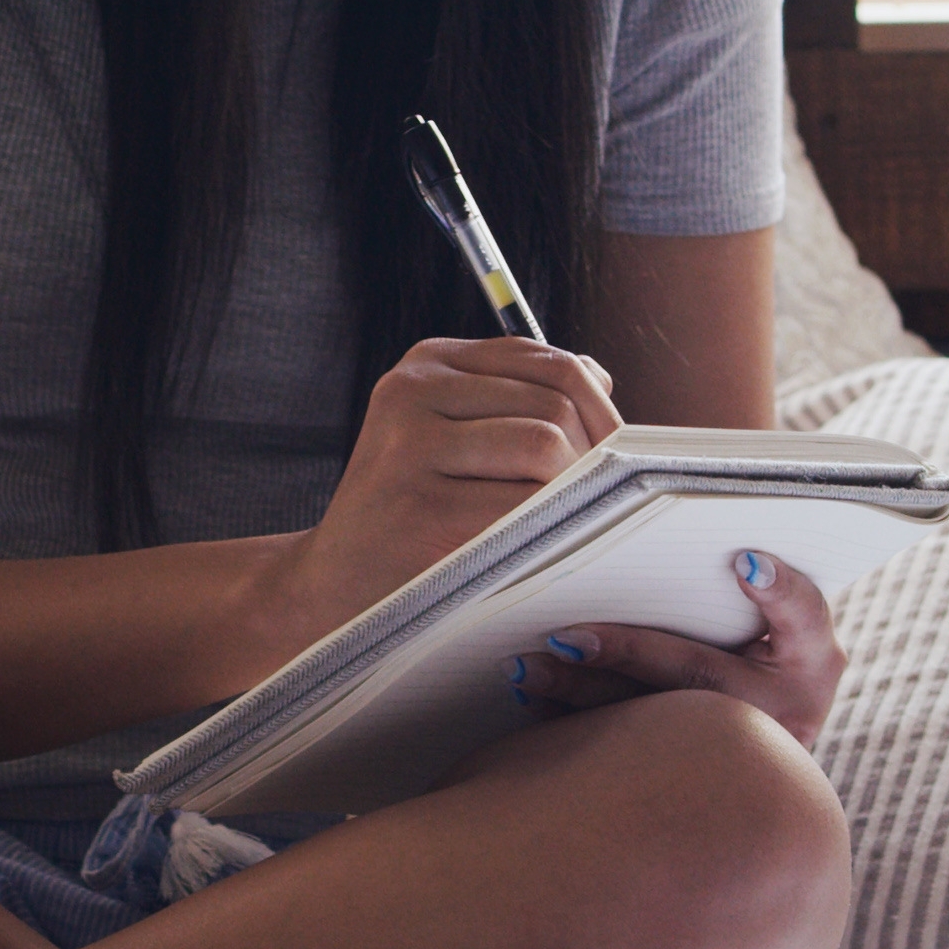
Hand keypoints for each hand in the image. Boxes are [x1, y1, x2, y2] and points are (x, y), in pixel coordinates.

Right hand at [246, 334, 621, 663]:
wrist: (332, 587)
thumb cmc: (412, 517)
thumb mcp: (455, 439)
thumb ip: (520, 401)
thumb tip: (600, 377)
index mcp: (428, 363)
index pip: (549, 361)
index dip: (599, 409)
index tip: (615, 455)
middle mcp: (413, 388)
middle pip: (555, 400)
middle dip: (595, 453)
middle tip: (598, 500)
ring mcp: (409, 442)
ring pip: (546, 444)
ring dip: (573, 490)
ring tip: (564, 522)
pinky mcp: (418, 501)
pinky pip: (523, 502)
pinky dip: (547, 525)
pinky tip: (538, 545)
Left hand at [509, 548, 845, 749]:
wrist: (765, 769)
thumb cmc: (764, 661)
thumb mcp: (782, 630)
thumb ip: (751, 590)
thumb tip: (693, 545)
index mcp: (812, 662)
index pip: (805, 615)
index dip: (781, 590)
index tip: (746, 561)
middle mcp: (786, 711)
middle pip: (699, 674)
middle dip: (626, 652)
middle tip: (565, 635)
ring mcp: (742, 753)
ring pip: (652, 722)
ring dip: (581, 695)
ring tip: (527, 668)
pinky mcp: (694, 781)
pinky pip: (625, 754)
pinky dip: (573, 726)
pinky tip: (533, 701)